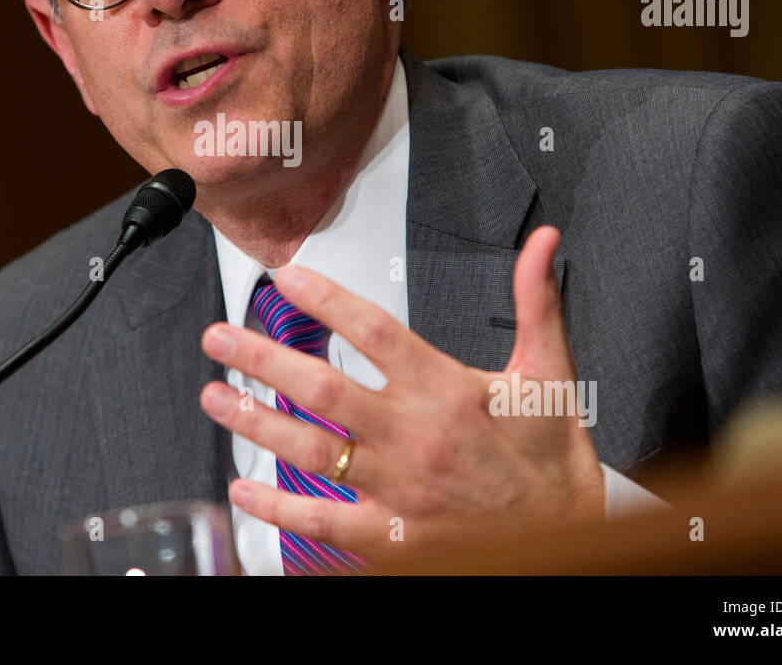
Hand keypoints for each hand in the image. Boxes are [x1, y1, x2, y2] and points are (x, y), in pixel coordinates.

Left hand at [198, 225, 604, 569]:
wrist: (568, 539)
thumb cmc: (551, 459)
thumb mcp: (549, 373)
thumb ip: (536, 302)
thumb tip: (541, 243)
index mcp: (448, 390)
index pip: (375, 332)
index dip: (326, 301)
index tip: (288, 277)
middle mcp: (414, 437)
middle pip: (322, 389)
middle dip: (262, 360)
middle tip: (220, 337)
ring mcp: (398, 489)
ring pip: (310, 450)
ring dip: (254, 423)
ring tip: (214, 397)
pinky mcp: (391, 537)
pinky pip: (323, 522)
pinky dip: (278, 510)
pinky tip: (243, 492)